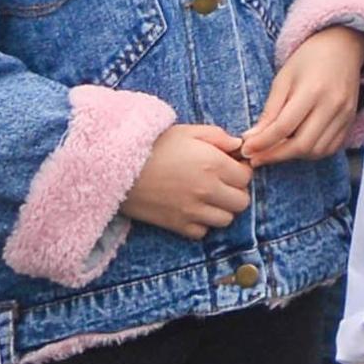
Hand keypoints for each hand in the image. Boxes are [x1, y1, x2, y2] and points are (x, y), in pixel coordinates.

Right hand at [125, 122, 256, 238]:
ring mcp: (192, 210)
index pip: (246, 177)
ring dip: (220, 210)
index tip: (230, 168)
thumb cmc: (152, 145)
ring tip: (207, 198)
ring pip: (226, 220)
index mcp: (213, 164)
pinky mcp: (176, 225)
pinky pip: (202, 232)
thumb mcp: (187, 132)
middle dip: (235, 192)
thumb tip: (238, 145)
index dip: (240, 171)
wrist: (117, 167)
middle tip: (221, 184)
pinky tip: (191, 209)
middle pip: (241, 202)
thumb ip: (218, 137)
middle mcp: (207, 190)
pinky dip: (201, 223)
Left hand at [239, 24, 363, 162]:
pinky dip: (313, 153)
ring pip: (317, 151)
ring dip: (294, 156)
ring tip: (277, 150)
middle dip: (276, 156)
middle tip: (257, 158)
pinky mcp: (351, 120)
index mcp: (312, 90)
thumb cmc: (309, 58)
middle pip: (302, 145)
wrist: (343, 47)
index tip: (246, 150)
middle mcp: (332, 105)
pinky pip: (331, 148)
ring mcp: (345, 115)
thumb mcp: (283, 78)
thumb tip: (252, 139)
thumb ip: (269, 111)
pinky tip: (299, 146)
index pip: (284, 127)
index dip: (262, 143)